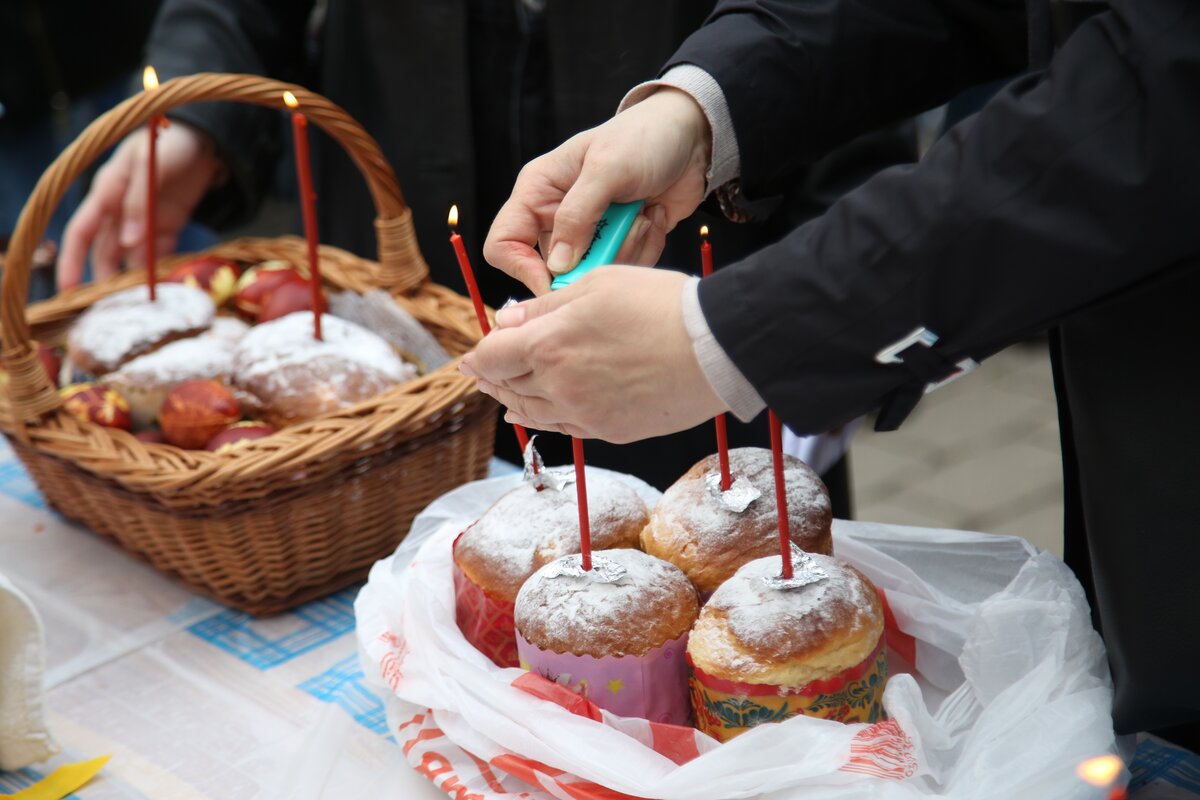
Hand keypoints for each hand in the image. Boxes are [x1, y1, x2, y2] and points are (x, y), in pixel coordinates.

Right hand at [58, 121, 225, 290]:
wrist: (208, 140)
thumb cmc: (173, 142)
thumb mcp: (152, 164)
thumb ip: (140, 201)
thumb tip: (127, 243)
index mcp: (107, 191)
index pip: (82, 230)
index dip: (72, 259)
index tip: (70, 288)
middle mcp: (121, 209)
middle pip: (104, 251)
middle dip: (103, 279)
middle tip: (108, 310)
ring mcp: (144, 220)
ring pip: (130, 256)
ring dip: (132, 279)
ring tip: (136, 305)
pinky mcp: (168, 226)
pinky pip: (159, 253)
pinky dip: (159, 270)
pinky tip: (163, 288)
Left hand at [459, 266, 725, 442]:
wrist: (715, 349)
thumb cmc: (662, 306)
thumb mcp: (596, 284)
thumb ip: (545, 307)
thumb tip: (507, 320)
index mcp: (548, 344)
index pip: (491, 356)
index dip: (477, 356)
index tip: (470, 357)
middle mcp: (558, 385)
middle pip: (507, 387)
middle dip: (491, 379)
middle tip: (482, 374)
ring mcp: (583, 412)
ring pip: (531, 413)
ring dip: (512, 402)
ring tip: (502, 396)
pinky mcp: (609, 430)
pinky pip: (563, 427)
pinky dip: (542, 419)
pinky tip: (535, 416)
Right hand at [484, 87, 711, 294]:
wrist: (691, 137)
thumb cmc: (643, 137)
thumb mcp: (607, 168)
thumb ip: (578, 216)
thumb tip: (556, 266)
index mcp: (538, 191)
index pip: (504, 243)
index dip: (522, 269)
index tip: (556, 282)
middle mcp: (558, 215)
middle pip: (554, 269)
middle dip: (592, 262)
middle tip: (623, 232)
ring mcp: (590, 232)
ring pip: (593, 274)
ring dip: (626, 249)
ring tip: (644, 215)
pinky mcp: (619, 243)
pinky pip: (624, 269)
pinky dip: (645, 248)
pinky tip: (654, 217)